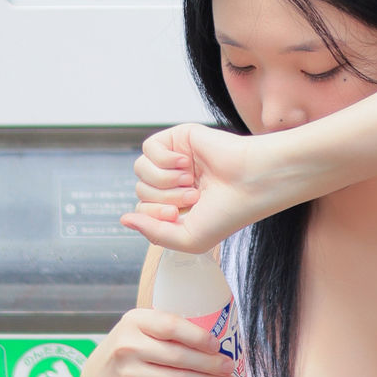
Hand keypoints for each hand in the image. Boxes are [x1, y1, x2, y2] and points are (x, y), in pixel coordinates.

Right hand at [81, 304, 243, 376]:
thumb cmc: (129, 351)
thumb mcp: (138, 330)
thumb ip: (167, 329)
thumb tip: (216, 340)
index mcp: (134, 321)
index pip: (171, 326)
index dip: (198, 336)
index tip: (217, 345)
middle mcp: (128, 347)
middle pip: (180, 357)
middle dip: (211, 364)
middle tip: (229, 367)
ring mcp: (129, 375)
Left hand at [124, 121, 271, 253]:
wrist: (252, 182)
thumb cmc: (228, 212)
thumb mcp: (188, 238)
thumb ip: (153, 233)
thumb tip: (124, 219)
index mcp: (177, 206)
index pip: (143, 210)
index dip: (153, 214)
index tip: (177, 214)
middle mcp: (174, 183)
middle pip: (140, 192)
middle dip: (163, 198)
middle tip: (193, 196)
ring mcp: (175, 160)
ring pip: (141, 170)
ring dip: (164, 180)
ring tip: (190, 181)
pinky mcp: (178, 138)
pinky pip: (148, 148)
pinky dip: (164, 160)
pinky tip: (185, 163)